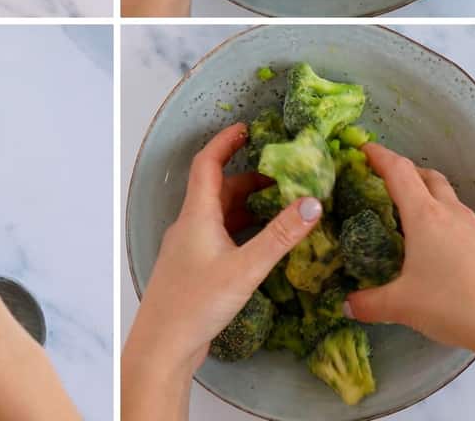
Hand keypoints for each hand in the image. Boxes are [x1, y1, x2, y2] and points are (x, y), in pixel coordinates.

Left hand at [122, 124, 323, 416]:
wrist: (162, 346)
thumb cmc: (196, 304)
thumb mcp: (245, 268)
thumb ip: (280, 236)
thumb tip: (312, 202)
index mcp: (196, 215)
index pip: (208, 164)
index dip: (226, 142)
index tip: (248, 128)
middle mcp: (189, 225)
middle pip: (218, 188)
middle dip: (249, 176)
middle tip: (282, 172)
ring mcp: (189, 247)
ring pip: (219, 213)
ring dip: (247, 204)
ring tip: (280, 202)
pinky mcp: (194, 268)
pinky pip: (219, 234)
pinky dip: (241, 228)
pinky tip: (262, 240)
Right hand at [348, 144, 474, 420]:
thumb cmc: (452, 305)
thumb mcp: (401, 306)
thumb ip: (368, 303)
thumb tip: (346, 304)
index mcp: (424, 216)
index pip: (398, 171)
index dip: (379, 155)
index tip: (362, 148)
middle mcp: (452, 213)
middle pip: (427, 176)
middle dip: (405, 172)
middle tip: (385, 183)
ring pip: (449, 197)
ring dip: (430, 195)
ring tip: (414, 218)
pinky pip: (466, 220)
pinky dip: (449, 220)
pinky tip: (445, 248)